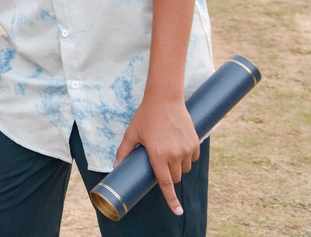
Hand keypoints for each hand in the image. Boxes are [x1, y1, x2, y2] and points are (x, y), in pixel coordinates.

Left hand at [114, 94, 199, 215]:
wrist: (165, 99)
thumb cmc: (146, 116)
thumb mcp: (132, 134)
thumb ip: (123, 151)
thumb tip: (115, 167)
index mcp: (158, 155)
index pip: (166, 183)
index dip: (171, 199)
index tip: (178, 211)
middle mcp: (174, 155)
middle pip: (175, 177)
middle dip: (169, 175)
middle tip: (159, 161)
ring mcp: (186, 149)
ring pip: (185, 169)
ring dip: (178, 166)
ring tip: (167, 149)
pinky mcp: (195, 143)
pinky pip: (192, 159)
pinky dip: (186, 157)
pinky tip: (177, 145)